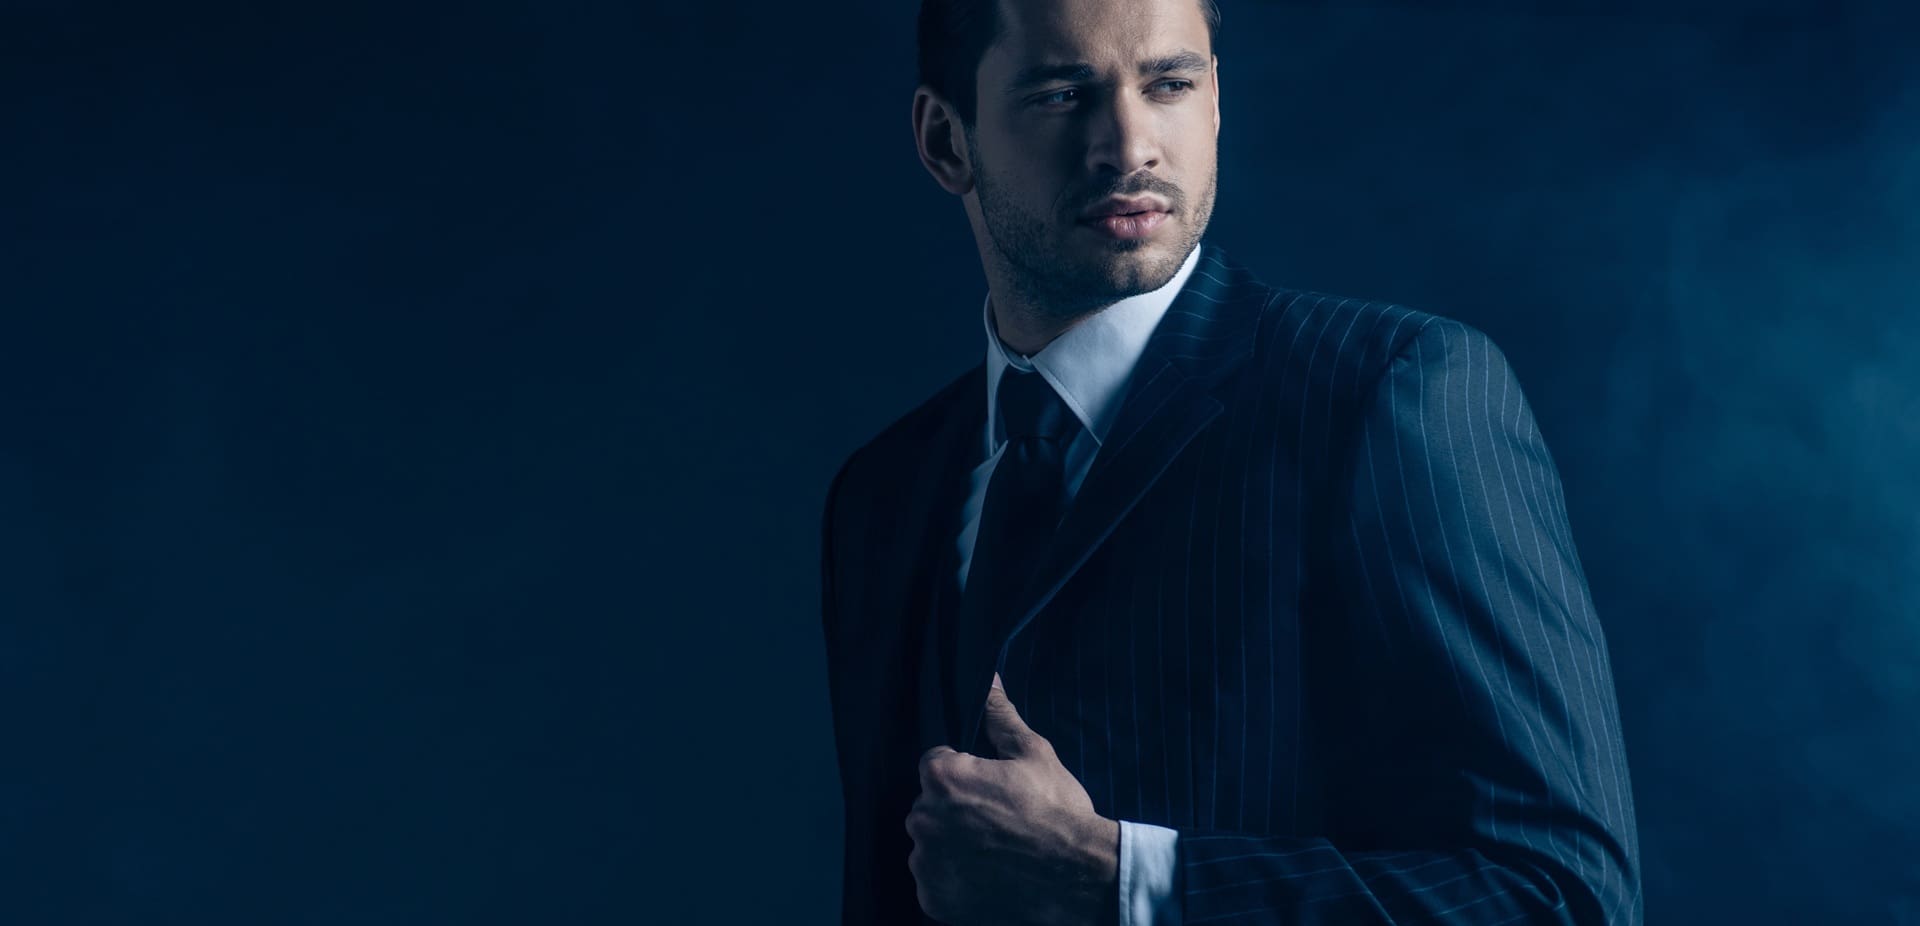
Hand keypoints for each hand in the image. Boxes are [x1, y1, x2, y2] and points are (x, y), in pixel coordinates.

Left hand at [906, 673, 1120, 924]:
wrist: (1078, 876)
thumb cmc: (1057, 811)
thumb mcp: (1034, 753)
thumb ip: (1000, 716)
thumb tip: (988, 681)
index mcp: (941, 777)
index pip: (935, 765)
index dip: (966, 774)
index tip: (993, 789)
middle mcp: (923, 819)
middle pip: (930, 804)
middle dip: (956, 809)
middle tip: (998, 821)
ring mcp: (925, 863)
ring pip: (930, 843)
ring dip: (953, 844)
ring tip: (996, 849)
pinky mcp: (932, 897)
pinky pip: (934, 880)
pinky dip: (954, 879)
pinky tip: (988, 874)